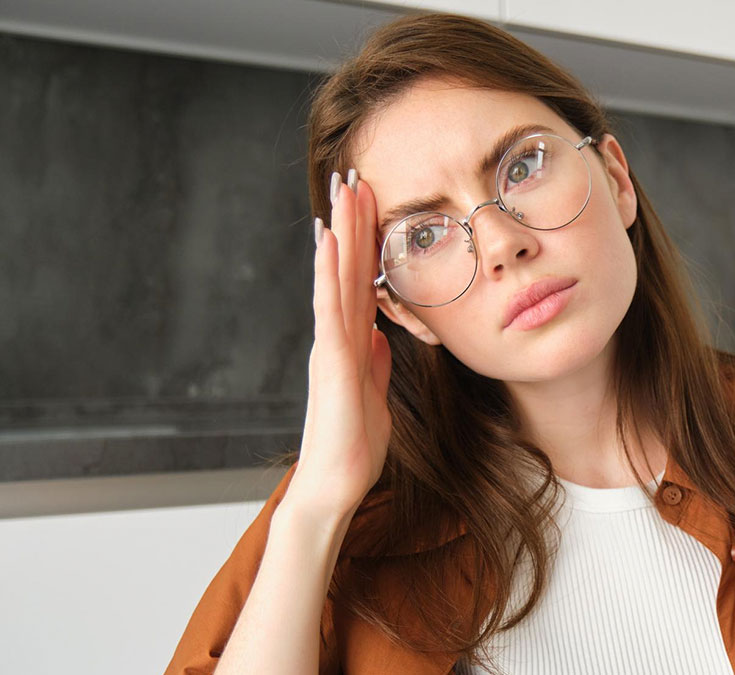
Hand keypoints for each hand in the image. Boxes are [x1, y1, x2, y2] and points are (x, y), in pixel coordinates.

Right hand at [289, 170, 392, 518]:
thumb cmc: (353, 444)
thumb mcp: (374, 391)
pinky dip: (328, 272)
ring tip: (340, 188)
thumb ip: (374, 359)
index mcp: (351, 341)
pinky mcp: (331, 361)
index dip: (365, 240)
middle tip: (351, 172)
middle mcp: (336, 335)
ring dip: (339, 230)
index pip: (360, 279)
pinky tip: (328, 239)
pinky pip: (329, 308)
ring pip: (334, 276)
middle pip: (345, 267)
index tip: (370, 201)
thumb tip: (381, 333)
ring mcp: (330, 344)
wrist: (335, 485)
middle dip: (350, 220)